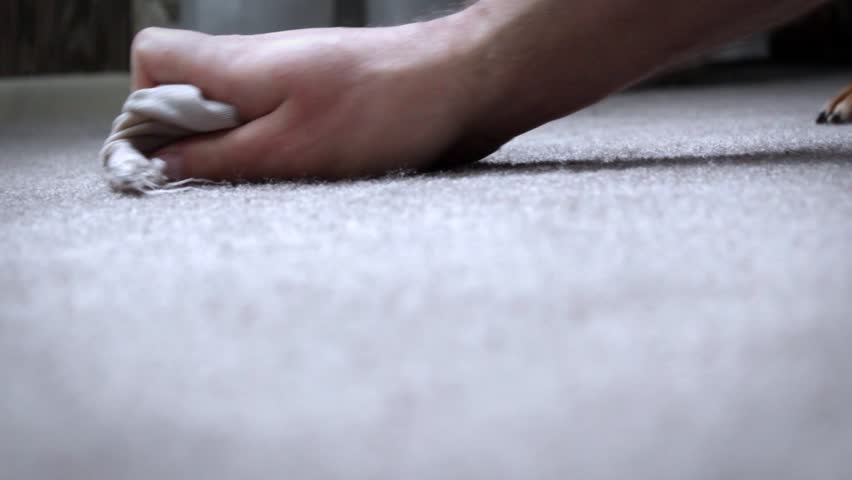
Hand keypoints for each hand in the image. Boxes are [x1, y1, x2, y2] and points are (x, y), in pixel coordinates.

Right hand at [131, 21, 503, 180]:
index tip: (168, 158)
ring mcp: (289, 80)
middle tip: (235, 176)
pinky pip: (275, 123)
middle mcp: (256, 64)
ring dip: (241, 153)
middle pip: (186, 91)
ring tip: (283, 174)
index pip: (152, 59)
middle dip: (194, 143)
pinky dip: (279, 152)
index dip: (143, 109)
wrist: (462, 83)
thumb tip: (158, 165)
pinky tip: (312, 170)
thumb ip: (219, 156)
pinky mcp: (320, 100)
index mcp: (236, 63)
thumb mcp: (290, 148)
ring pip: (232, 113)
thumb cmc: (384, 107)